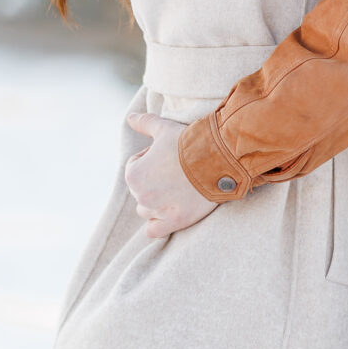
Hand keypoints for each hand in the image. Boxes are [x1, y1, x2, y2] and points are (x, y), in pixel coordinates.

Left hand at [124, 110, 217, 240]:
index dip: (151, 159)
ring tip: (178, 188)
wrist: (217, 158)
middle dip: (154, 180)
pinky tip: (170, 212)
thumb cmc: (189, 142)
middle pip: (141, 189)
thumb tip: (129, 118)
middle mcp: (141, 195)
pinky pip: (154, 230)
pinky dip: (158, 224)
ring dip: (156, 201)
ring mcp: (158, 211)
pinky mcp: (174, 222)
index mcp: (134, 174)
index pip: (135, 167)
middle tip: (177, 170)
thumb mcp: (163, 128)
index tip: (169, 156)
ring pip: (146, 210)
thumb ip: (144, 123)